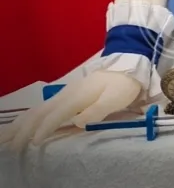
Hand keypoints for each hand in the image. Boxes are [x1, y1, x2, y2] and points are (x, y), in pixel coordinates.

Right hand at [0, 70, 141, 149]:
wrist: (128, 62)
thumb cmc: (123, 83)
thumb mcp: (115, 98)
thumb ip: (96, 110)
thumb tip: (78, 122)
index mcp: (78, 95)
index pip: (56, 114)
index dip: (44, 128)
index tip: (34, 142)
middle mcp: (68, 93)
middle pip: (41, 111)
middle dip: (24, 128)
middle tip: (11, 144)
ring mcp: (67, 92)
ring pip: (40, 109)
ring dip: (23, 123)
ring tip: (10, 136)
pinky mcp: (68, 94)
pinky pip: (45, 107)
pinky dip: (31, 117)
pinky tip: (26, 123)